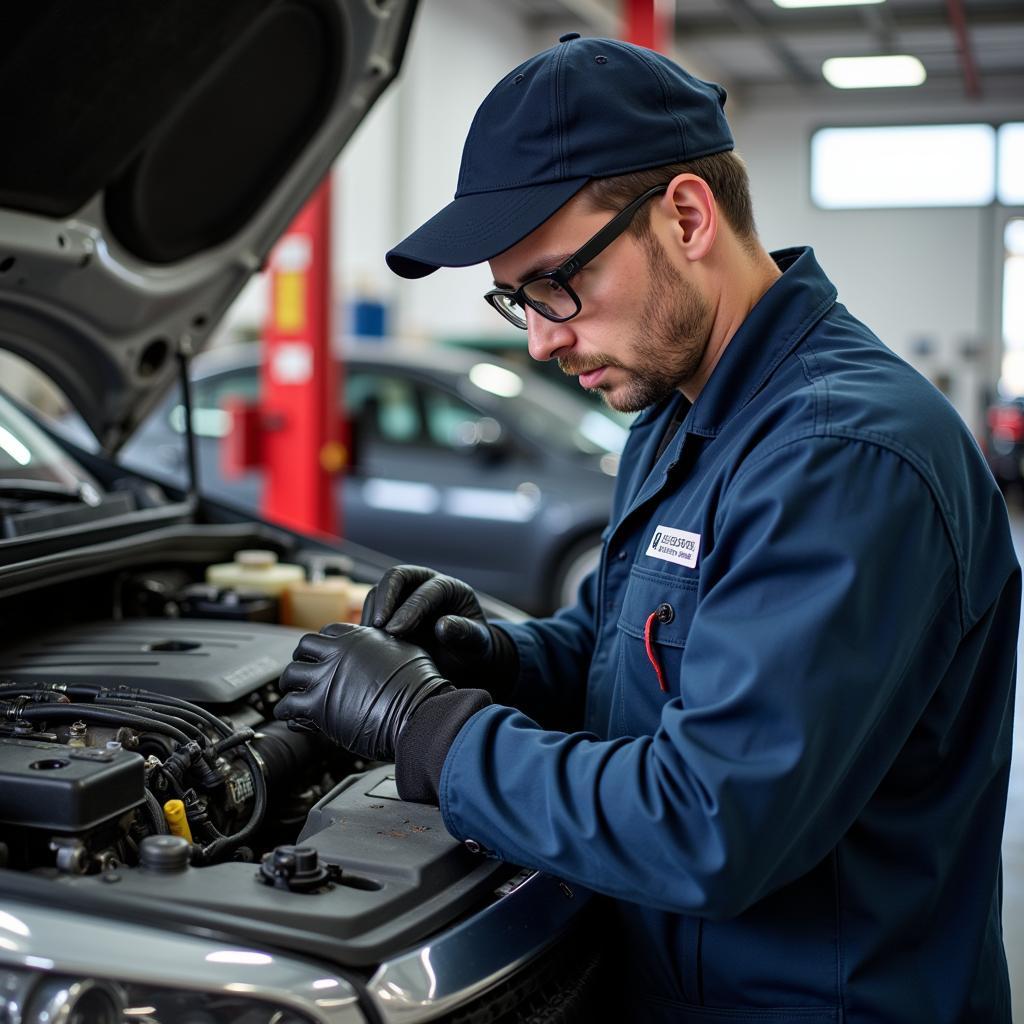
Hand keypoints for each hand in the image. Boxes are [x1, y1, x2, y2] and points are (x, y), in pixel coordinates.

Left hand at [273, 622, 451, 761]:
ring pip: (291, 674)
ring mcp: (326, 676)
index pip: (328, 632)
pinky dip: (287, 712)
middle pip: (304, 647)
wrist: (417, 710)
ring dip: (290, 686)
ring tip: (292, 696)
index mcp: (358, 636)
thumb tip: (391, 646)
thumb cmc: (420, 686)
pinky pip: (289, 705)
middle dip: (302, 660)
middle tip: (304, 674)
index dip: (324, 645)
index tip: (323, 656)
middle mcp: (338, 651)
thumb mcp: (408, 650)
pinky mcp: (317, 704)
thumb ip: (390, 646)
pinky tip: (292, 719)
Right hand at [360, 565, 517, 697]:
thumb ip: (464, 633)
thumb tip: (442, 626)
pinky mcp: (389, 609)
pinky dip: (366, 623)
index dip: (410, 608)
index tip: (396, 630)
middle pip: (396, 576)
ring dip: (373, 612)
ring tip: (371, 638)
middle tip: (377, 626)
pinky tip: (367, 642)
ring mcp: (404, 594)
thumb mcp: (477, 643)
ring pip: (379, 590)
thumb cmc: (471, 648)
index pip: (427, 589)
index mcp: (449, 587)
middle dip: (385, 599)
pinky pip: (371, 608)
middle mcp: (424, 584)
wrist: (460, 658)